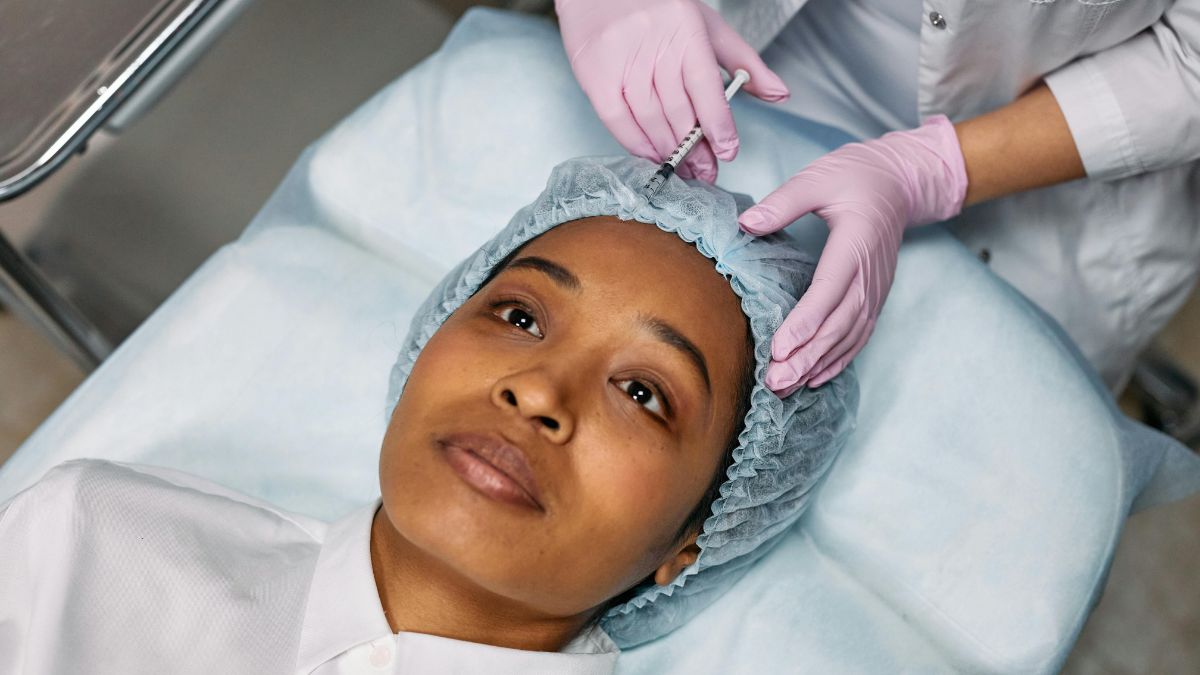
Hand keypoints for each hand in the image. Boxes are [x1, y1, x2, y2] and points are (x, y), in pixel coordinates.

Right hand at [556, 0, 788, 182]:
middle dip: (694, 148)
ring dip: (667, 151)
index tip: (727, 151)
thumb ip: (745, 62)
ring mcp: (622, 60)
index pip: (706, 88)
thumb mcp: (708, 26)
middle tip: (705, 171)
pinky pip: (617, 120)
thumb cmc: (657, 7)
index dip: (718, 125)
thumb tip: (779, 94)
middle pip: (678, 110)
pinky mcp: (594, 74)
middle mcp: (653, 45)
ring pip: (650, 119)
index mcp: (686, 30)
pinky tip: (650, 153)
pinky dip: (635, 143)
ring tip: (681, 167)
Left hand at [738, 115, 968, 394]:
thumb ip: (784, 202)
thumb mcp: (818, 178)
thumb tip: (747, 223)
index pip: (828, 291)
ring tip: (787, 387)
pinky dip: (838, 360)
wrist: (901, 181)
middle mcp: (869, 274)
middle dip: (806, 357)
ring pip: (848, 336)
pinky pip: (859, 335)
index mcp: (855, 245)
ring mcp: (875, 289)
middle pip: (838, 324)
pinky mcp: (874, 296)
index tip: (779, 348)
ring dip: (818, 365)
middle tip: (775, 382)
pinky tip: (815, 378)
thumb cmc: (856, 176)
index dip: (804, 323)